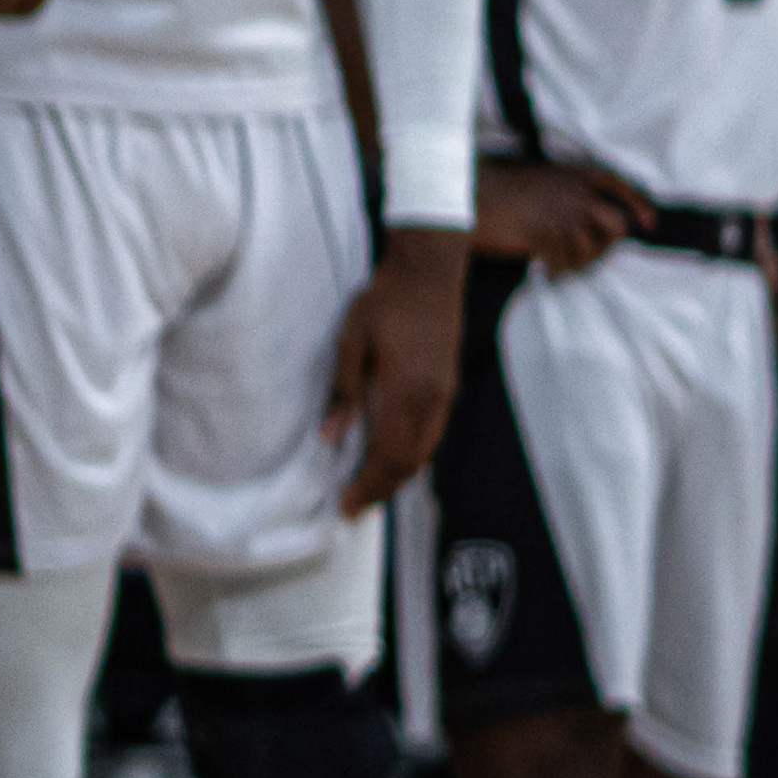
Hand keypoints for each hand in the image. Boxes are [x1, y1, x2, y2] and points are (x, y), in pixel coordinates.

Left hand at [326, 224, 466, 518]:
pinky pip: (431, 435)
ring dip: (397, 476)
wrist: (430, 270)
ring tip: (369, 489)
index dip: (368, 486)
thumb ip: (343, 392)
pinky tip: (392, 456)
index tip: (346, 506)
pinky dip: (412, 456)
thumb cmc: (385, 301)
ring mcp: (444, 394)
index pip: (388, 456)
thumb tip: (329, 438)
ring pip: (424, 452)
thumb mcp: (352, 340)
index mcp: (406, 392)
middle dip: (382, 490)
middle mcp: (431, 401)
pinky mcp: (448, 386)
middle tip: (354, 507)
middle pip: (409, 463)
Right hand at [472, 158, 645, 276]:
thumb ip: (570, 191)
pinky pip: (563, 262)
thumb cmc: (503, 185)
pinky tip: (544, 270)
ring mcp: (563, 217)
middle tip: (585, 251)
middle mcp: (577, 194)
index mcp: (577, 175)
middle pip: (616, 226)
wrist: (473, 196)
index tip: (649, 224)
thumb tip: (591, 215)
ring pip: (591, 250)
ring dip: (578, 261)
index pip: (621, 187)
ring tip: (559, 261)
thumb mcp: (544, 177)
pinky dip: (556, 269)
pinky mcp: (547, 237)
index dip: (639, 206)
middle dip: (606, 243)